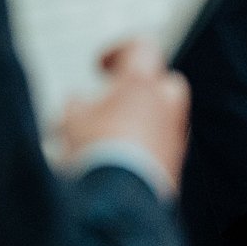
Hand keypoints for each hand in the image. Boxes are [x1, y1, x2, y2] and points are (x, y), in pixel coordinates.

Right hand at [55, 38, 188, 191]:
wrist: (119, 198)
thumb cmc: (97, 153)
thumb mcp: (71, 121)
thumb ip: (76, 105)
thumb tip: (77, 103)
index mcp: (141, 83)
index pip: (142, 48)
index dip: (120, 52)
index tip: (103, 65)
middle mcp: (165, 104)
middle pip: (162, 81)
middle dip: (138, 89)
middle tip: (111, 102)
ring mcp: (174, 133)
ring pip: (162, 116)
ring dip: (139, 121)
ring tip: (105, 139)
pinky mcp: (175, 162)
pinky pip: (162, 145)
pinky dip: (144, 148)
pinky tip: (117, 162)